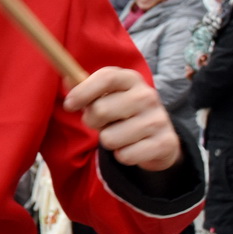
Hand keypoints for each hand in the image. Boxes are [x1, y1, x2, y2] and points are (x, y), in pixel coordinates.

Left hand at [62, 66, 180, 171]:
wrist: (158, 137)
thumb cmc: (122, 112)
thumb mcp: (106, 96)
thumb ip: (84, 88)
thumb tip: (67, 79)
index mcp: (131, 79)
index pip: (106, 77)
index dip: (83, 91)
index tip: (69, 105)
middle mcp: (148, 96)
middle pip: (100, 110)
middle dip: (92, 122)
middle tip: (102, 123)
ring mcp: (158, 120)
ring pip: (109, 138)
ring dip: (108, 141)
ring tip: (120, 135)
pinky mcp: (164, 143)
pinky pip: (124, 156)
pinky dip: (122, 155)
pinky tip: (132, 147)